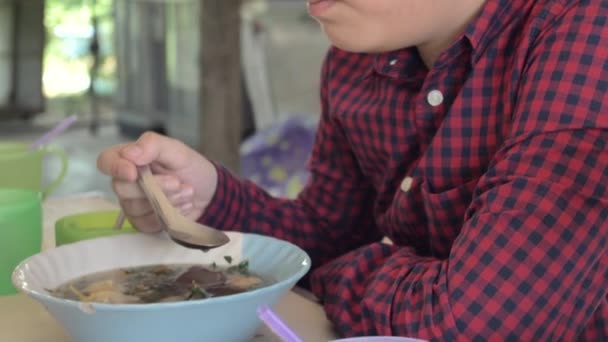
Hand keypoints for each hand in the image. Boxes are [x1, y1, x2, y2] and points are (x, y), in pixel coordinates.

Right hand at [97, 132, 217, 232]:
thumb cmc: (189, 168)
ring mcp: (132, 204)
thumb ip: (153, 145)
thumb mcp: (177, 150)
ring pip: (136, 207)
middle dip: (155, 186)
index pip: (106, 161)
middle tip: (178, 182)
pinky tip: (182, 206)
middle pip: (122, 188)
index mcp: (129, 159)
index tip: (133, 172)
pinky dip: (168, 215)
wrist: (208, 192)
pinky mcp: (143, 222)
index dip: (115, 167)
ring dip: (167, 200)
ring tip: (187, 192)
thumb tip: (130, 153)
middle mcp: (126, 182)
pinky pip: (147, 223)